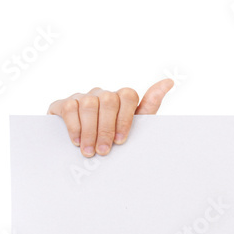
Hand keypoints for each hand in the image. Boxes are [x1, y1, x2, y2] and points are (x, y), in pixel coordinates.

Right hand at [46, 78, 173, 157]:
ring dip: (90, 131)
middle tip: (104, 151)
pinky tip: (77, 142)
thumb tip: (169, 81)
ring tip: (89, 152)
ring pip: (89, 104)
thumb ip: (150, 106)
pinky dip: (74, 127)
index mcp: (122, 98)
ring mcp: (83, 96)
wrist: (82, 148)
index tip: (121, 141)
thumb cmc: (113, 137)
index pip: (128, 96)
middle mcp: (103, 94)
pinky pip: (70, 107)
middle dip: (106, 129)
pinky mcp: (63, 103)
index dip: (125, 119)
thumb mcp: (135, 126)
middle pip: (109, 100)